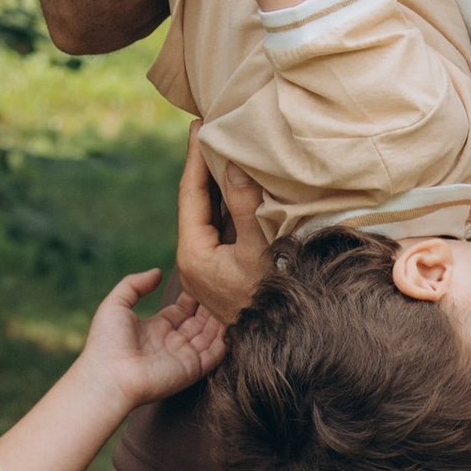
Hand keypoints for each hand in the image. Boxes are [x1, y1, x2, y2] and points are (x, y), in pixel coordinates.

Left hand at [77, 268, 224, 413]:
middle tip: (224, 286)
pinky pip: (215, 353)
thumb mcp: (116, 304)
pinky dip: (226, 339)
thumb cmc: (106, 342)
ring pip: (210, 335)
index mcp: (154, 328)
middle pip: (198, 322)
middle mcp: (171, 342)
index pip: (181, 311)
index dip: (193, 298)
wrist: (108, 376)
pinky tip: (234, 320)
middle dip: (210, 306)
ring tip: (233, 298)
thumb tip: (158, 272)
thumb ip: (135, 284)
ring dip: (220, 319)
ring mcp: (183, 357)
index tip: (204, 281)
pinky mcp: (192, 369)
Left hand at [175, 128, 274, 326]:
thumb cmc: (270, 301)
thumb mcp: (259, 252)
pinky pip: (219, 230)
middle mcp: (193, 261)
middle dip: (202, 166)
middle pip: (195, 203)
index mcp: (193, 253)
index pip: (190, 193)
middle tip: (207, 128)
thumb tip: (234, 166)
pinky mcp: (220, 275)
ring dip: (214, 184)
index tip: (196, 124)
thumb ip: (246, 208)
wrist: (280, 346)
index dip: (194, 156)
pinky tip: (235, 188)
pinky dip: (225, 205)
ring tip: (220, 149)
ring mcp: (206, 269)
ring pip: (207, 216)